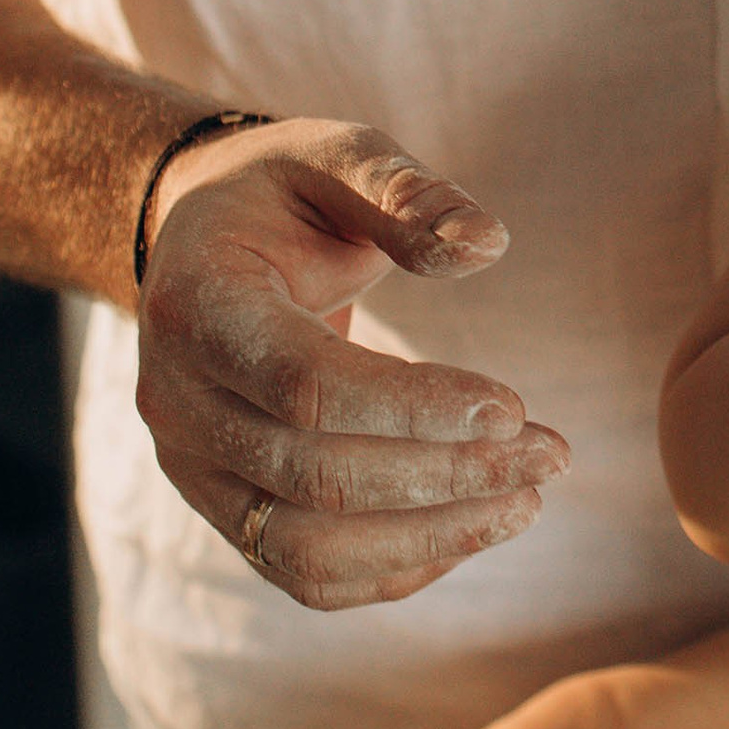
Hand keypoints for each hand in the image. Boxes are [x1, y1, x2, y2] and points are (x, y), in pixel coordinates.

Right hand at [136, 119, 569, 607]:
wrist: (203, 245)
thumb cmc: (282, 195)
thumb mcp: (337, 156)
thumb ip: (408, 193)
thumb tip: (488, 242)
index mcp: (196, 305)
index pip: (303, 384)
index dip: (414, 407)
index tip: (513, 407)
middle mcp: (176, 402)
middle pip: (313, 475)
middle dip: (446, 475)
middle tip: (552, 454)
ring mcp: (192, 468)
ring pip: (307, 546)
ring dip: (431, 535)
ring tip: (529, 500)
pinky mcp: (227, 509)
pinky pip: (307, 572)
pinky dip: (398, 565)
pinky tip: (476, 526)